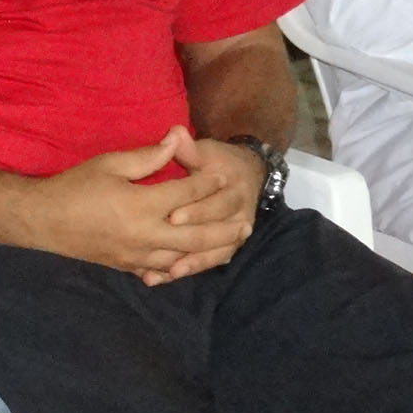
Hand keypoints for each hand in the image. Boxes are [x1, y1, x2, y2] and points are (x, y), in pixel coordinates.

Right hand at [17, 126, 249, 281]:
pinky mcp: (127, 266)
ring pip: (183, 258)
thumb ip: (147, 156)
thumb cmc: (75, 187)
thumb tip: (178, 138)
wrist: (42, 222)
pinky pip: (161, 270)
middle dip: (223, 228)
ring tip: (230, 244)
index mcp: (142, 205)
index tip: (223, 175)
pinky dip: (181, 268)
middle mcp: (145, 235)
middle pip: (196, 234)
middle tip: (247, 223)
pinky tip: (193, 264)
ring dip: (209, 251)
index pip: (186, 195)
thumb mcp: (110, 163)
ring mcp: (137, 255)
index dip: (206, 183)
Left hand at [153, 137, 266, 281]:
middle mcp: (239, 215)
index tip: (173, 217)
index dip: (196, 211)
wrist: (246, 175)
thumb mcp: (206, 152)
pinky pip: (211, 261)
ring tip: (169, 273)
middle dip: (192, 243)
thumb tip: (175, 133)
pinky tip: (167, 278)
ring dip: (193, 264)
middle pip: (216, 233)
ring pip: (215, 253)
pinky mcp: (227, 247)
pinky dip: (191, 269)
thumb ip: (190, 149)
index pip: (216, 203)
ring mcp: (235, 234)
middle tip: (167, 253)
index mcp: (234, 189)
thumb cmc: (218, 162)